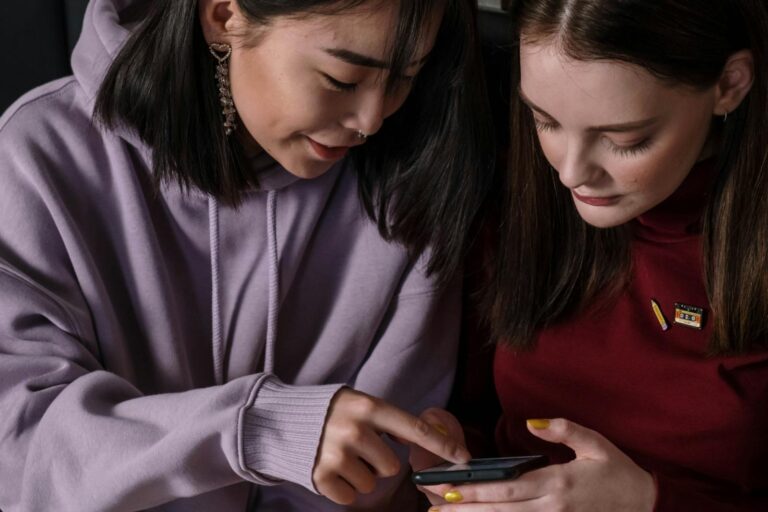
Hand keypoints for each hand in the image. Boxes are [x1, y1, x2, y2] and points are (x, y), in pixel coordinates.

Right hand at [313, 389, 470, 504]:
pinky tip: (330, 469)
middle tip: (358, 448)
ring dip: (361, 476)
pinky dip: (343, 488)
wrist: (279, 420)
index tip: (465, 458)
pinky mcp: (320, 477)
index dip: (442, 446)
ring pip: (372, 484)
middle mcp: (354, 429)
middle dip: (378, 463)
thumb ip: (390, 420)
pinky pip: (351, 497)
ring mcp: (336, 454)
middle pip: (391, 467)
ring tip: (341, 456)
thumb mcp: (360, 404)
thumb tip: (426, 437)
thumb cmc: (330, 412)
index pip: (414, 428)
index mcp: (368, 407)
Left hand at [427, 418, 655, 511]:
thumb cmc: (618, 472)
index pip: (507, 488)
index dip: (476, 490)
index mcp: (557, 483)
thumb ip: (562, 430)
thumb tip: (531, 424)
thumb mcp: (595, 443)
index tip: (448, 488)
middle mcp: (552, 507)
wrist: (647, 506)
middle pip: (501, 510)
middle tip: (433, 507)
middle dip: (464, 508)